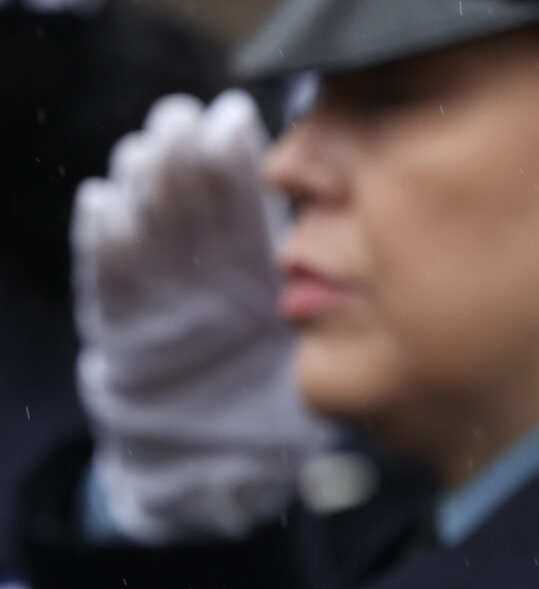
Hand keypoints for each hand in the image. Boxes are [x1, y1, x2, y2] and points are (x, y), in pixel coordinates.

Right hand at [73, 91, 327, 540]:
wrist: (217, 472)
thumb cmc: (277, 404)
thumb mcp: (317, 352)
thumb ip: (333, 306)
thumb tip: (384, 251)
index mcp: (253, 274)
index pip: (244, 206)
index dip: (237, 162)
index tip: (238, 118)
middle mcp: (203, 276)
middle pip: (191, 205)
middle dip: (188, 158)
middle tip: (189, 117)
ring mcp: (160, 303)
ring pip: (148, 232)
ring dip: (145, 186)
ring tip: (148, 145)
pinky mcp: (121, 336)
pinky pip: (109, 285)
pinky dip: (104, 246)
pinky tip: (104, 203)